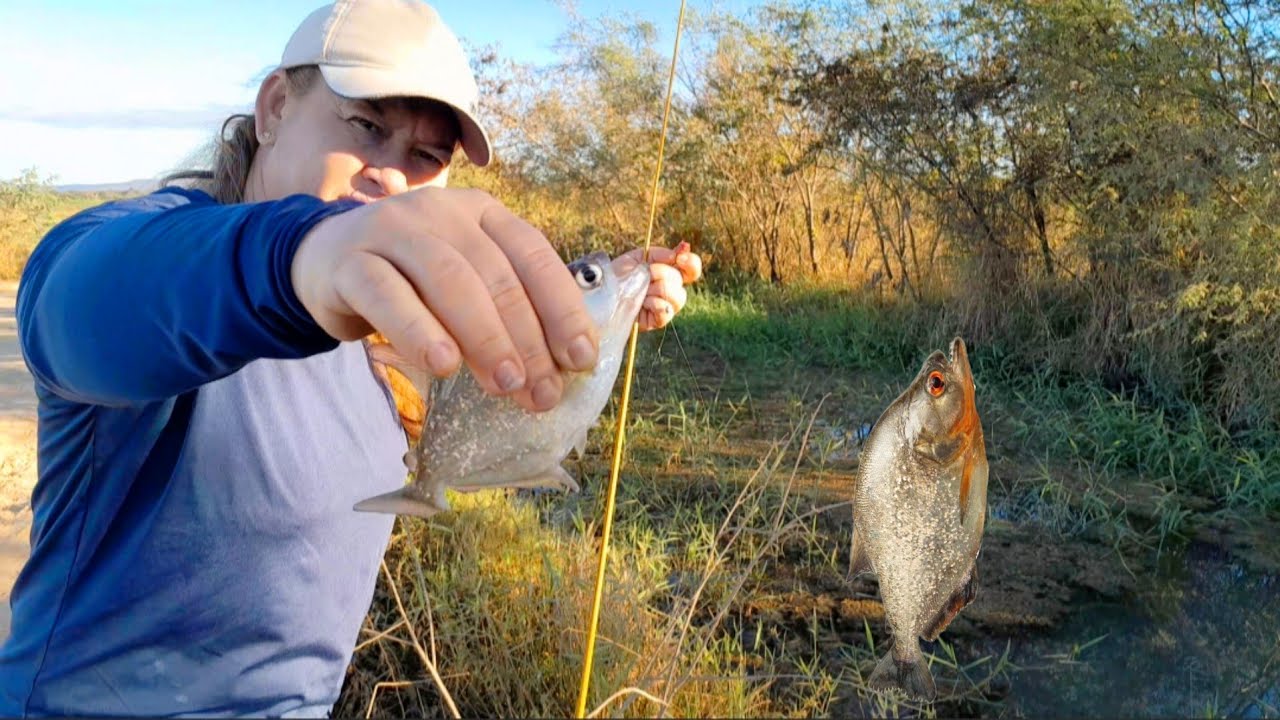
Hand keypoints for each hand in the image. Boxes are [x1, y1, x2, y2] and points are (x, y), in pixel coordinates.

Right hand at [291, 187, 599, 412]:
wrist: (324, 262)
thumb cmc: (411, 282)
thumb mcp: (465, 283)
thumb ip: (507, 308)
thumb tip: (561, 366)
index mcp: (482, 213)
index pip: (533, 254)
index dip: (562, 308)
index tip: (580, 359)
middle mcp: (441, 211)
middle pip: (494, 274)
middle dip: (526, 337)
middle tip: (541, 392)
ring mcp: (392, 229)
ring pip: (447, 279)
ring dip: (484, 337)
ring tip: (505, 385)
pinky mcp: (350, 260)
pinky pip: (387, 295)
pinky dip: (418, 331)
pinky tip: (443, 366)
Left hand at [613, 242, 703, 330]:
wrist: (602, 291)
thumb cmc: (619, 274)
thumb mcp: (637, 257)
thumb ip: (659, 254)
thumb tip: (677, 254)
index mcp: (669, 273)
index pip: (692, 269)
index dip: (691, 263)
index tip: (679, 257)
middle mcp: (671, 291)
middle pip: (680, 280)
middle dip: (660, 273)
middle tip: (644, 274)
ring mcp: (665, 307)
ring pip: (676, 296)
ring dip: (656, 289)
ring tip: (641, 290)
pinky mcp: (657, 321)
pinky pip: (665, 311)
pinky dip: (653, 303)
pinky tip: (642, 302)